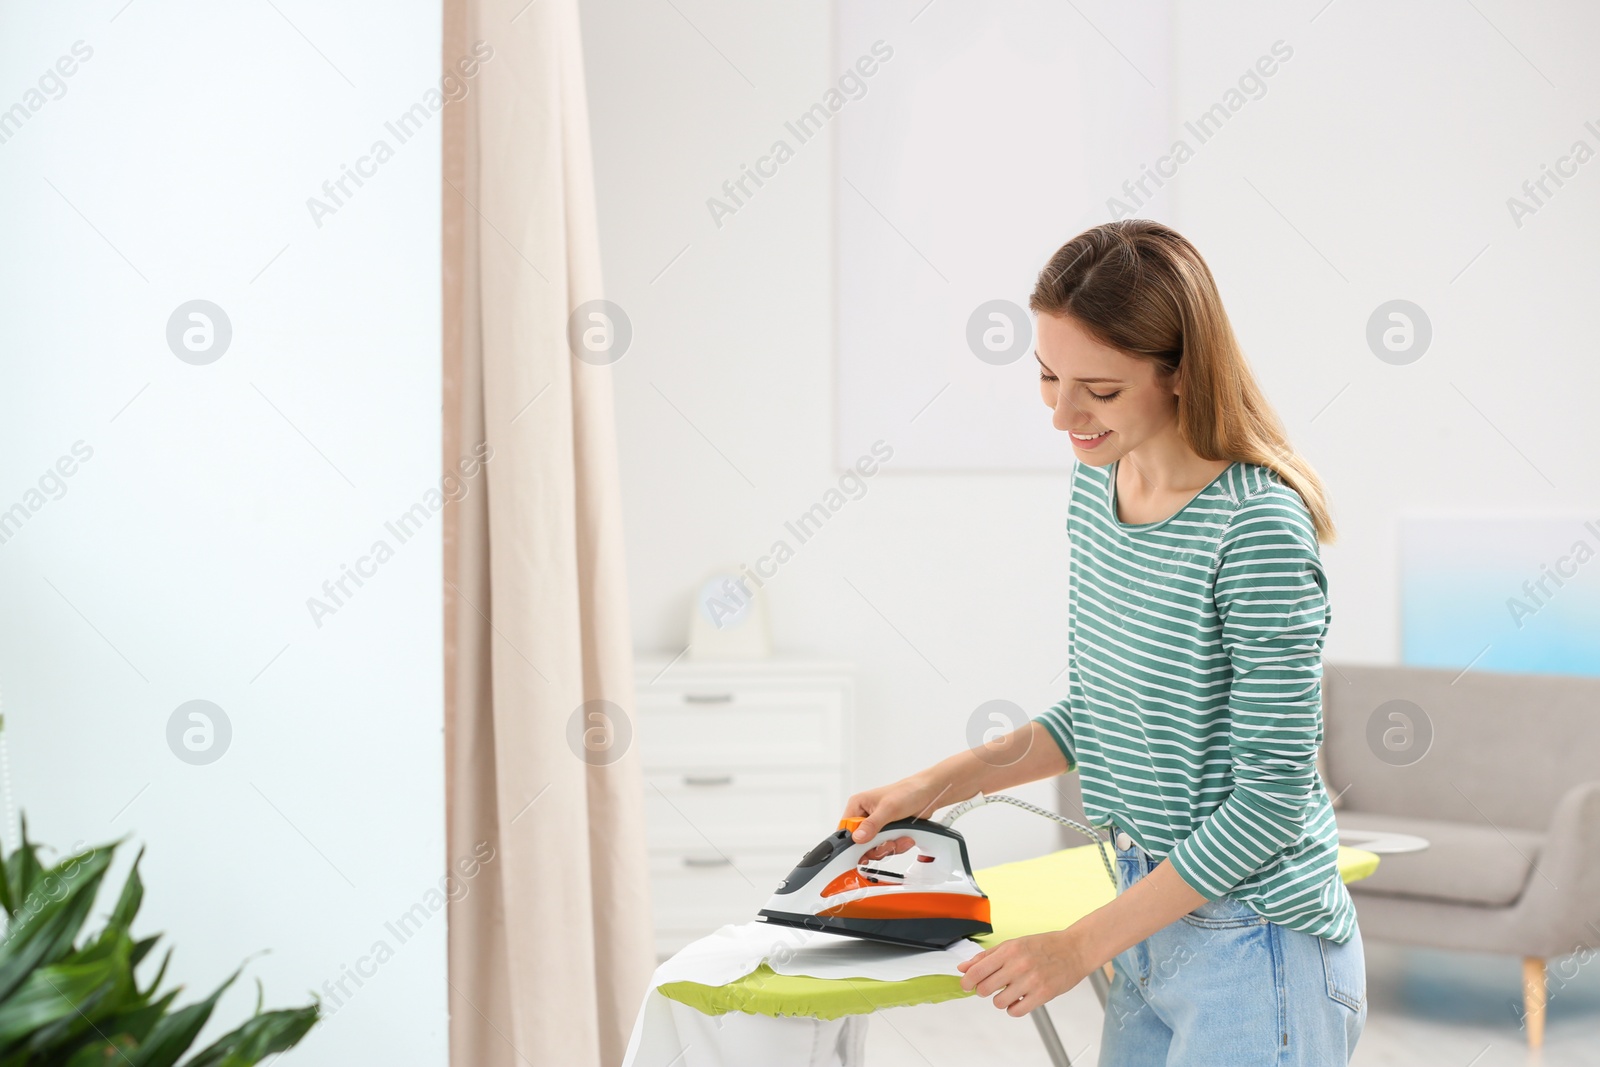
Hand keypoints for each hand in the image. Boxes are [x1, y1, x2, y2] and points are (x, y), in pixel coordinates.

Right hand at [841, 773, 956, 850]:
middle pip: (860, 843)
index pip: (845, 830)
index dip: (853, 843)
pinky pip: (886, 847)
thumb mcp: (888, 808)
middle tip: (888, 844)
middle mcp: (865, 816)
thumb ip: (872, 824)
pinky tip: (905, 838)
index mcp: (858, 805)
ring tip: (900, 839)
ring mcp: (876, 826)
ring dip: (889, 847)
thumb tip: (857, 837)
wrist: (928, 794)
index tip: (863, 851)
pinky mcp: (888, 832)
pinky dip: (897, 846)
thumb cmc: (908, 792)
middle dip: (876, 847)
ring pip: (874, 848)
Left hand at [956, 929, 1095, 1016]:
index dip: (967, 981)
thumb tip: (963, 968)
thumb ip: (986, 957)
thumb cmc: (1043, 946)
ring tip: (1009, 991)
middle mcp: (1019, 965)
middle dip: (983, 990)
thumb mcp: (1013, 944)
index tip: (966, 985)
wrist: (1074, 949)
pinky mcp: (1043, 995)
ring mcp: (1031, 981)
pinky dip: (1013, 1008)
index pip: (977, 971)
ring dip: (1000, 1000)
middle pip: (984, 989)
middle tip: (992, 986)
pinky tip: (1019, 999)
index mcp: (1009, 950)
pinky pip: (1016, 1011)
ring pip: (999, 1003)